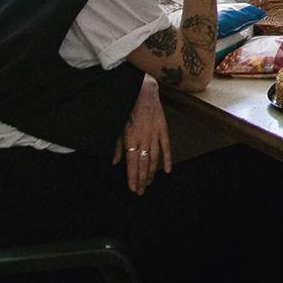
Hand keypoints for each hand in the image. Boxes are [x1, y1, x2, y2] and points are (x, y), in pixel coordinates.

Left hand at [113, 76, 170, 194]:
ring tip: (149, 184)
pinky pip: (166, 147)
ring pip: (154, 157)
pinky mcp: (163, 128)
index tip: (133, 188)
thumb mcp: (118, 126)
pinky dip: (167, 159)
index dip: (133, 176)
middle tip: (141, 192)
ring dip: (151, 172)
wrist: (143, 90)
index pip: (132, 162)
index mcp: (130, 137)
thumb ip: (117, 145)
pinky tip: (167, 170)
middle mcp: (143, 137)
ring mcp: (154, 133)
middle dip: (142, 179)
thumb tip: (116, 162)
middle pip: (143, 163)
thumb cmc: (127, 107)